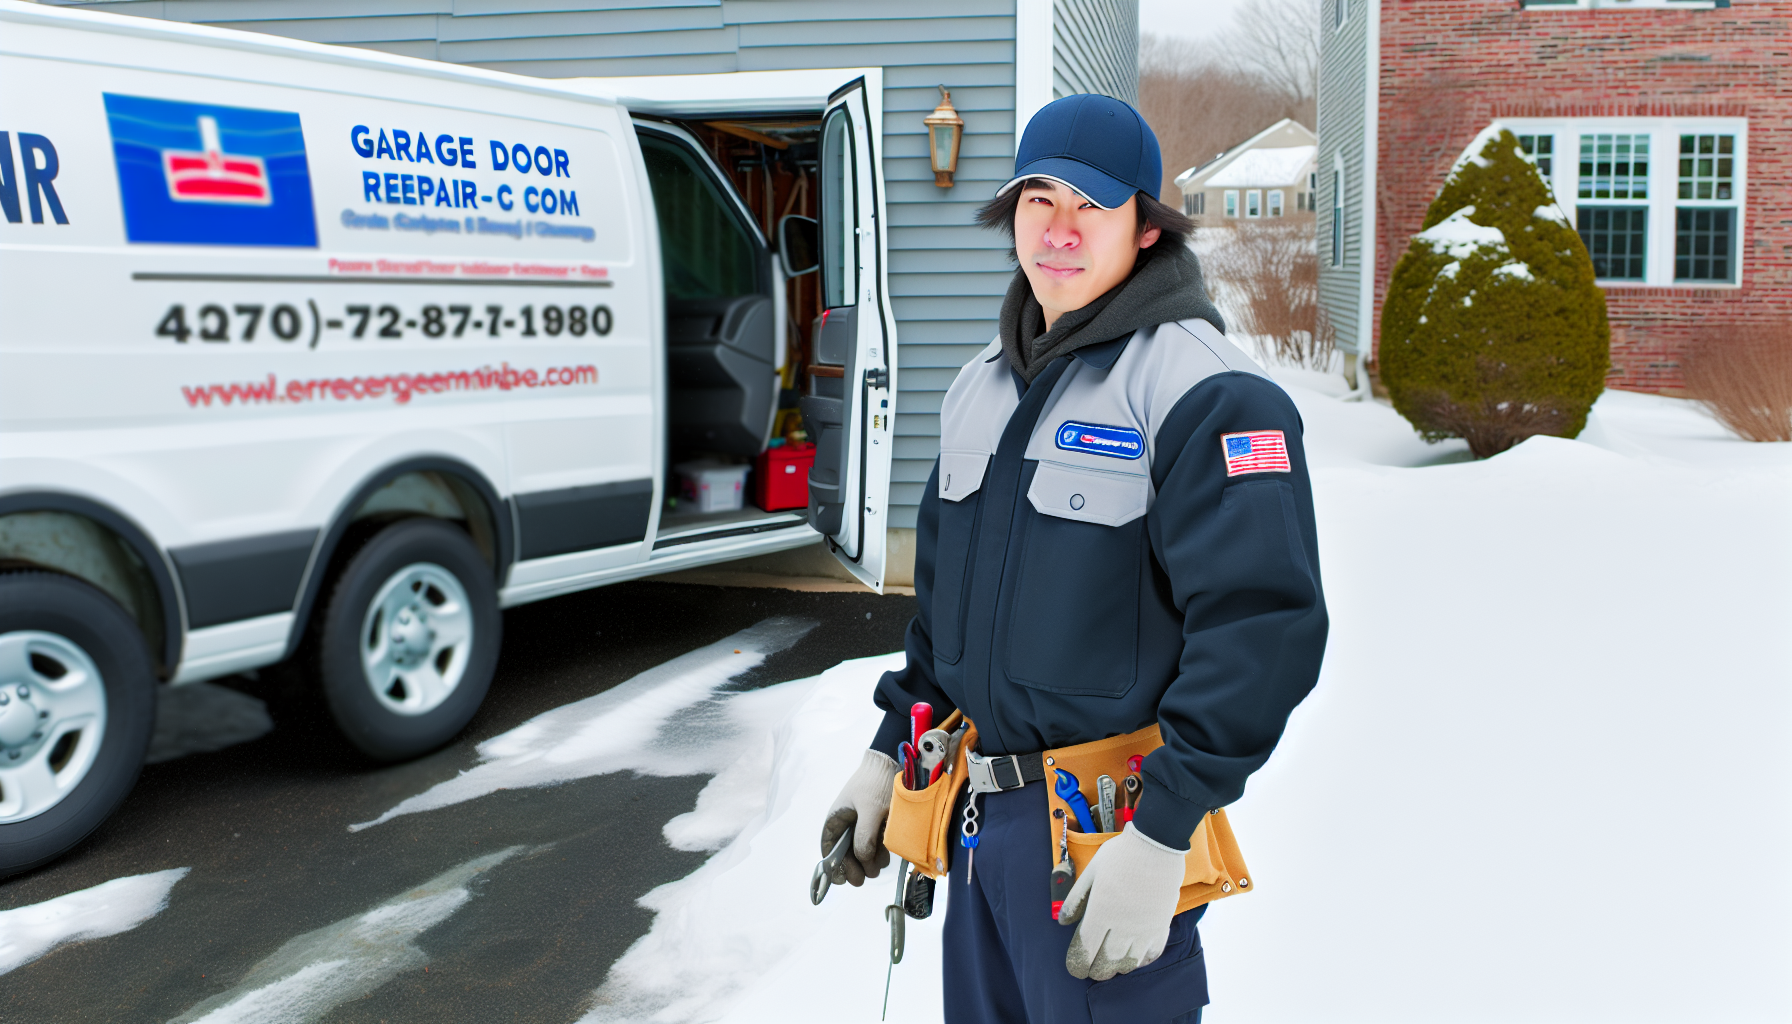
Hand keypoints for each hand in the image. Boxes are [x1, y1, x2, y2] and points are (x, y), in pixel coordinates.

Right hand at [819, 749, 897, 886]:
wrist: (895, 762)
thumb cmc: (877, 782)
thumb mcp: (871, 809)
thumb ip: (865, 836)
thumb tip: (862, 859)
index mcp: (836, 819)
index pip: (829, 849)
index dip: (832, 867)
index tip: (842, 880)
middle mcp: (847, 825)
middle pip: (846, 855)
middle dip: (857, 866)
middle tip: (867, 876)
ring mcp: (862, 826)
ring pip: (863, 852)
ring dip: (872, 860)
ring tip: (880, 859)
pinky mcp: (877, 826)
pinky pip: (876, 845)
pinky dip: (881, 851)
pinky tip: (887, 850)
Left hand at [1058, 822, 1185, 979]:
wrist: (1157, 844)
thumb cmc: (1120, 855)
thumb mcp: (1091, 872)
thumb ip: (1076, 899)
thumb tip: (1063, 923)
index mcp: (1101, 911)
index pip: (1085, 948)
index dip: (1077, 963)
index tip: (1075, 970)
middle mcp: (1122, 925)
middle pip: (1106, 962)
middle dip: (1096, 971)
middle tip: (1091, 971)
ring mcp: (1144, 928)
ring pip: (1129, 962)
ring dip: (1118, 969)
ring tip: (1111, 967)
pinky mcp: (1162, 926)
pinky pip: (1151, 954)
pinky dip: (1141, 961)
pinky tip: (1135, 958)